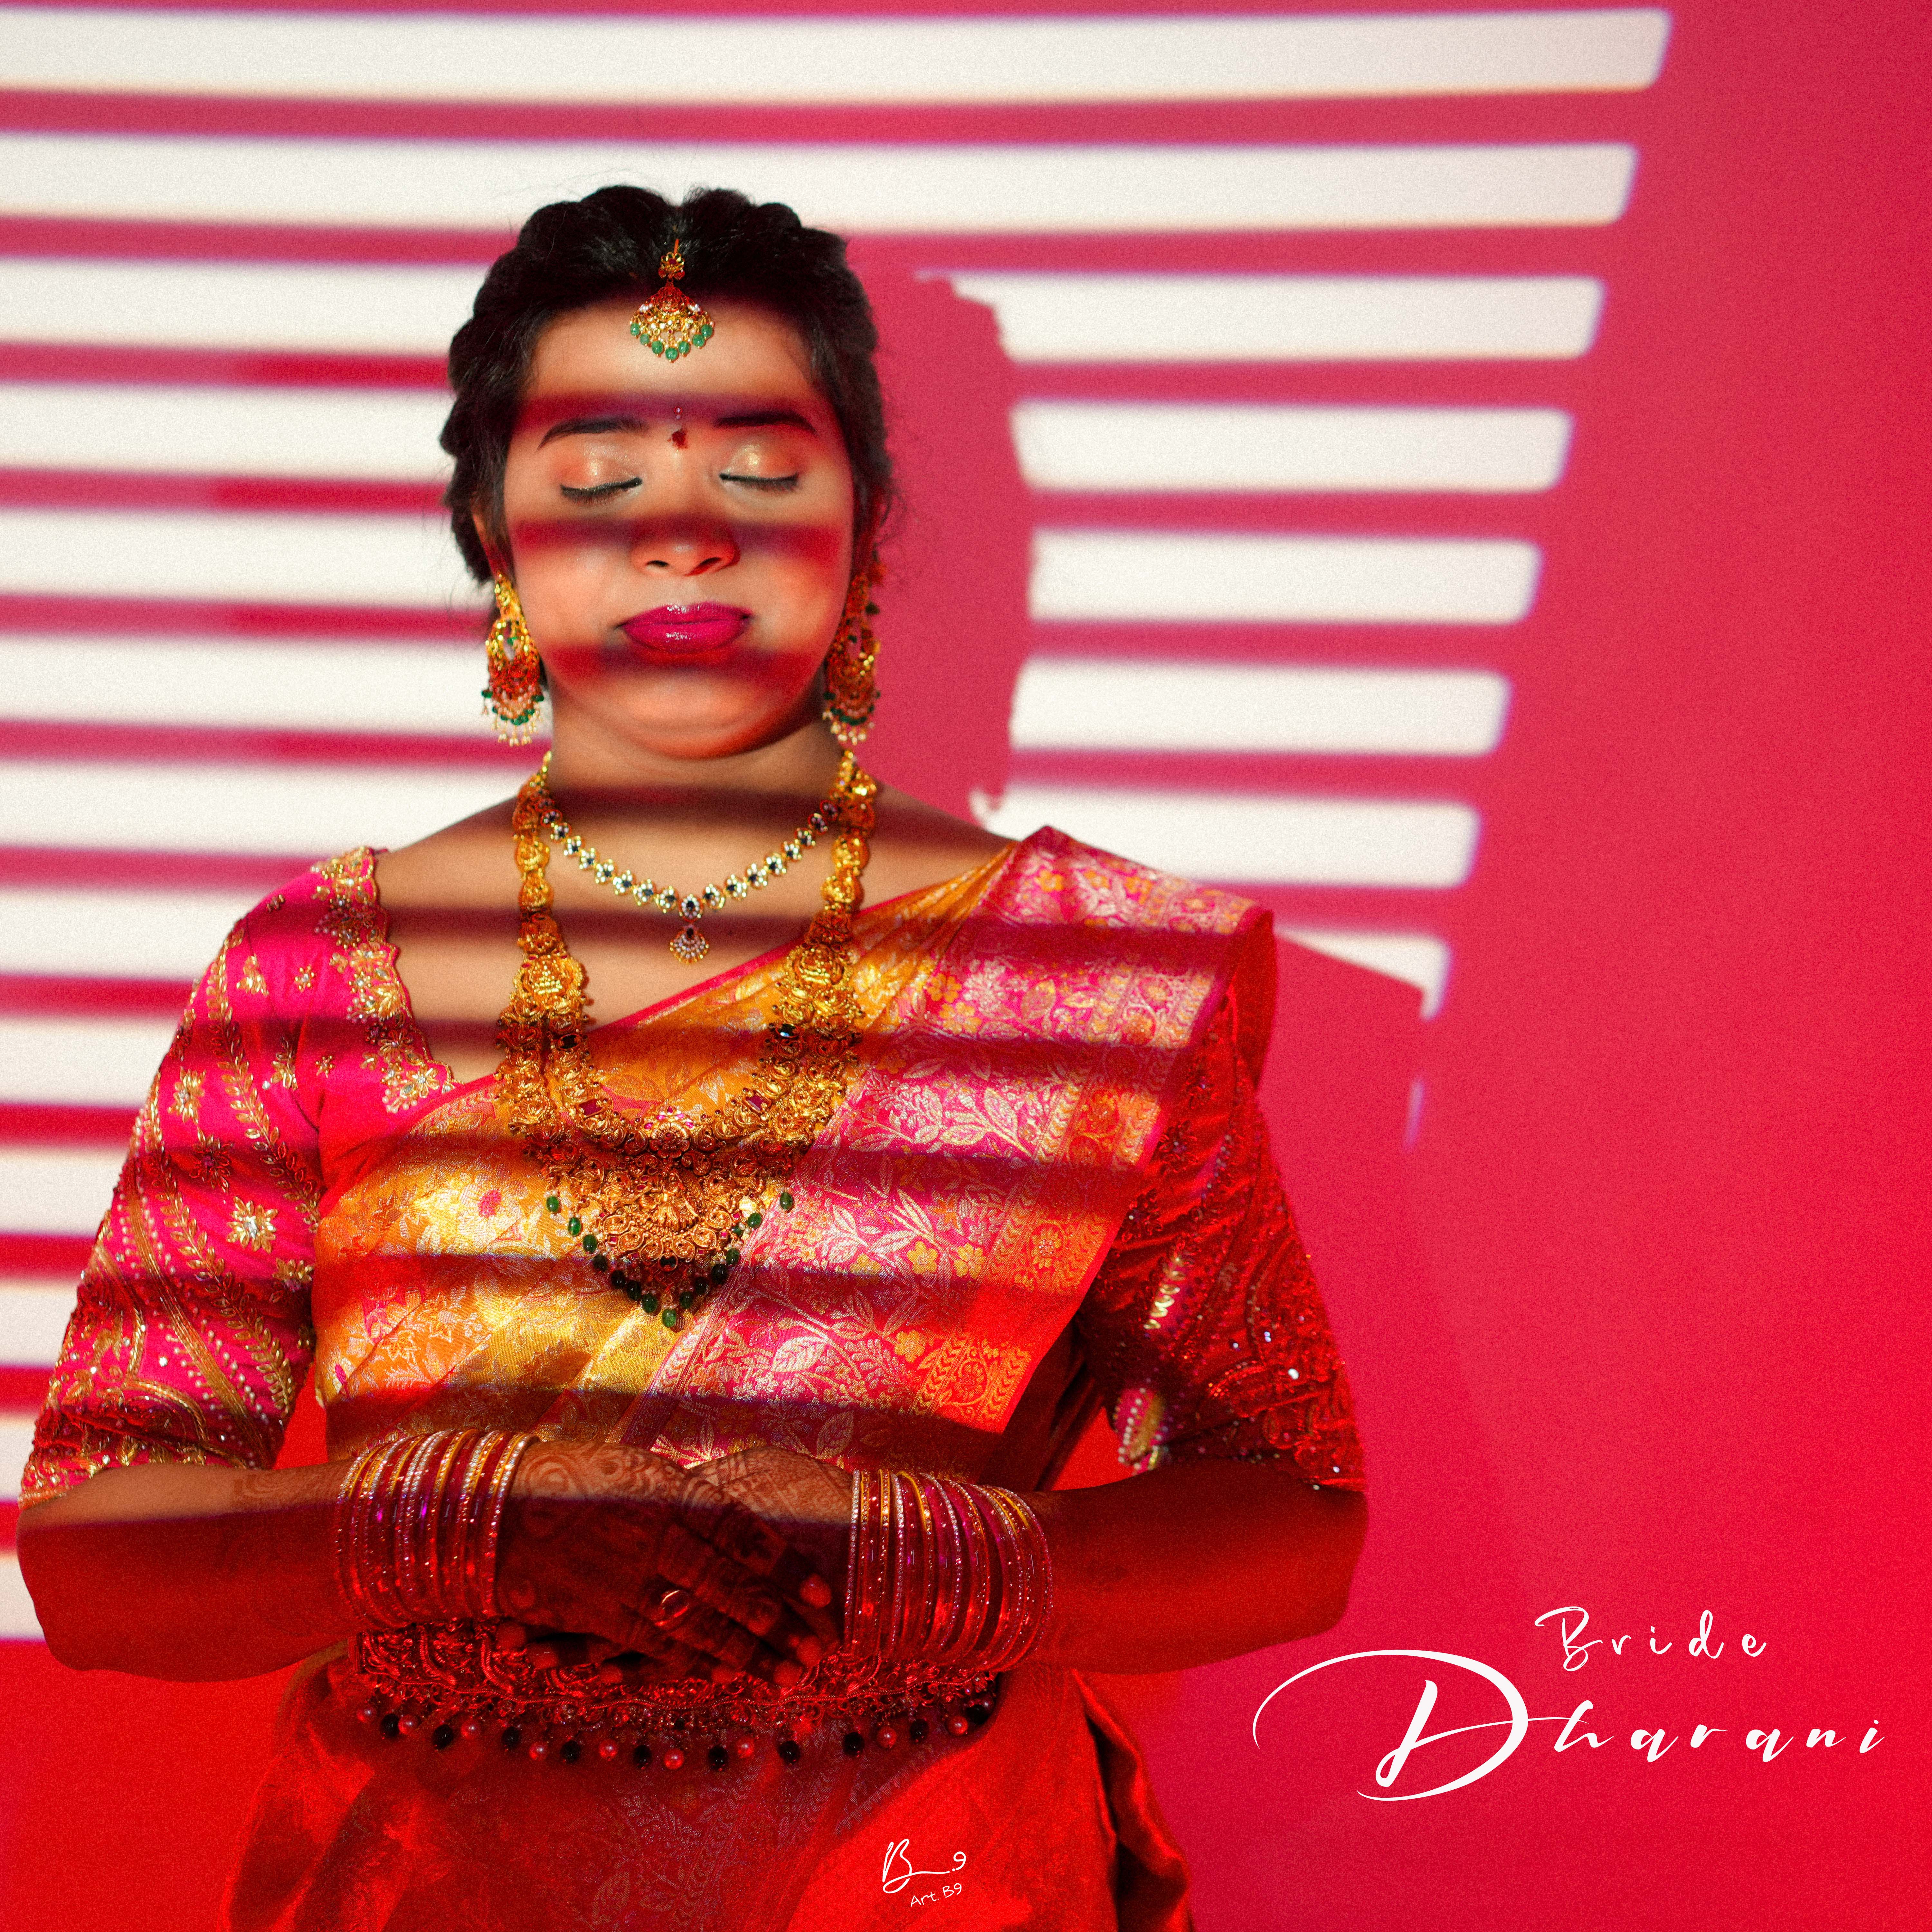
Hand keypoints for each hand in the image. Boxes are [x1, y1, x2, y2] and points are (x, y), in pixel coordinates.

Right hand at [495, 1441, 837, 1686]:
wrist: (498, 1504)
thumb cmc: (578, 1477)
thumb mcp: (642, 1472)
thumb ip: (689, 1496)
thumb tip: (736, 1510)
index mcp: (672, 1493)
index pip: (745, 1533)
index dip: (787, 1566)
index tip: (824, 1594)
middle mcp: (655, 1536)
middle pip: (730, 1587)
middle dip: (778, 1624)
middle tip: (819, 1653)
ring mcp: (627, 1578)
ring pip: (699, 1624)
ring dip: (746, 1655)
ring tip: (787, 1678)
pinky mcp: (600, 1613)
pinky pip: (654, 1645)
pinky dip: (690, 1663)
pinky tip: (723, 1679)